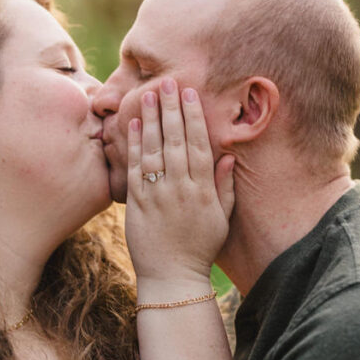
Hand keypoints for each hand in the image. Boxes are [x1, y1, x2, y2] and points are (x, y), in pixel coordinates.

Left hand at [125, 80, 233, 285]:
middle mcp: (180, 188)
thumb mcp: (221, 219)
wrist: (171, 277)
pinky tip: (132, 125)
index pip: (199, 145)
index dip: (194, 117)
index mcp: (203, 190)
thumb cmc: (200, 248)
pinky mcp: (136, 203)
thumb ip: (224, 187)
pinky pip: (134, 168)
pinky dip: (133, 145)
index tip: (190, 94)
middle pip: (175, 140)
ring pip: (154, 149)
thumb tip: (227, 157)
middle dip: (171, 109)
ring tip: (147, 94)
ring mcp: (157, 195)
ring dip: (150, 120)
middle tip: (166, 82)